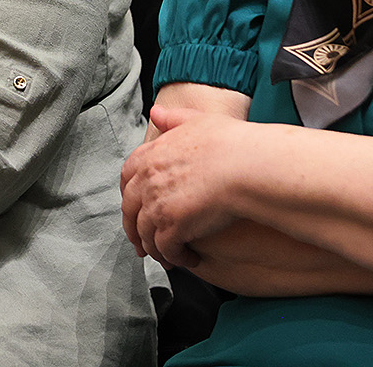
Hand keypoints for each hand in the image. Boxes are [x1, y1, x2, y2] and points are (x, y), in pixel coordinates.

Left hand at [120, 105, 242, 268]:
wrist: (246, 165)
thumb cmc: (229, 142)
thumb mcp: (195, 120)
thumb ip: (172, 118)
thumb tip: (156, 112)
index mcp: (150, 155)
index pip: (126, 178)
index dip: (129, 194)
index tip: (136, 205)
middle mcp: (147, 181)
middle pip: (129, 210)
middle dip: (134, 227)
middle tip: (142, 240)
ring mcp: (157, 205)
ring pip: (145, 234)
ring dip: (154, 248)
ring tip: (167, 256)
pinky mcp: (173, 227)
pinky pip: (165, 249)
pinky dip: (174, 257)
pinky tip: (187, 259)